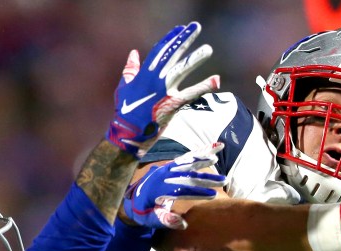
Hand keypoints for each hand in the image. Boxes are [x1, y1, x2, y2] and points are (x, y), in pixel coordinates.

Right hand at [106, 22, 219, 157]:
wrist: (129, 133)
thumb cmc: (125, 111)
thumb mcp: (124, 87)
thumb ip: (130, 69)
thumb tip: (134, 53)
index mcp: (144, 74)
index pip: (160, 51)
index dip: (171, 38)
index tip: (181, 29)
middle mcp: (155, 79)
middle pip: (172, 54)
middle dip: (184, 39)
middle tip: (196, 27)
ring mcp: (164, 91)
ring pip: (182, 70)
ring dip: (195, 58)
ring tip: (208, 49)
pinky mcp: (173, 104)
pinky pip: (191, 93)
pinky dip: (204, 86)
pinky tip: (216, 79)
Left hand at [123, 143, 226, 229]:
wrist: (130, 198)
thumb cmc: (142, 211)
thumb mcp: (149, 219)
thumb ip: (164, 220)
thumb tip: (182, 224)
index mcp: (158, 190)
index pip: (181, 190)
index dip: (197, 192)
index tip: (213, 195)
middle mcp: (162, 176)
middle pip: (186, 175)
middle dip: (205, 177)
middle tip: (223, 180)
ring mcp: (166, 169)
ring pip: (186, 162)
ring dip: (201, 159)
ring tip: (216, 158)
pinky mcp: (169, 166)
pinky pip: (185, 158)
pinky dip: (198, 152)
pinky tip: (212, 148)